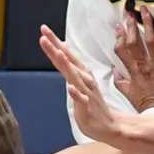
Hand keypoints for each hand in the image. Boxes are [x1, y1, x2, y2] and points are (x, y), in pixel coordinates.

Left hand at [39, 24, 130, 144]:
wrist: (109, 124)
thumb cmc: (92, 102)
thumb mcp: (80, 78)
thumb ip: (70, 63)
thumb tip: (62, 46)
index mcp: (81, 72)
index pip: (66, 54)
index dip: (55, 42)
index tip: (44, 29)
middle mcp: (84, 78)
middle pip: (68, 61)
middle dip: (56, 48)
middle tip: (44, 35)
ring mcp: (86, 92)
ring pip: (75, 76)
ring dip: (66, 64)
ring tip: (57, 53)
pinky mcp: (87, 107)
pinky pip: (81, 99)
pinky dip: (75, 93)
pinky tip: (70, 87)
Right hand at [112, 10, 153, 115]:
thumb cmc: (146, 105)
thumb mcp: (129, 94)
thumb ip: (121, 81)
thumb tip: (114, 70)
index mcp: (133, 71)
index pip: (122, 50)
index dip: (120, 37)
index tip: (119, 25)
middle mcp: (144, 65)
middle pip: (135, 42)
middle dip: (131, 25)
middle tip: (130, 11)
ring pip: (151, 40)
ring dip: (148, 24)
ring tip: (145, 10)